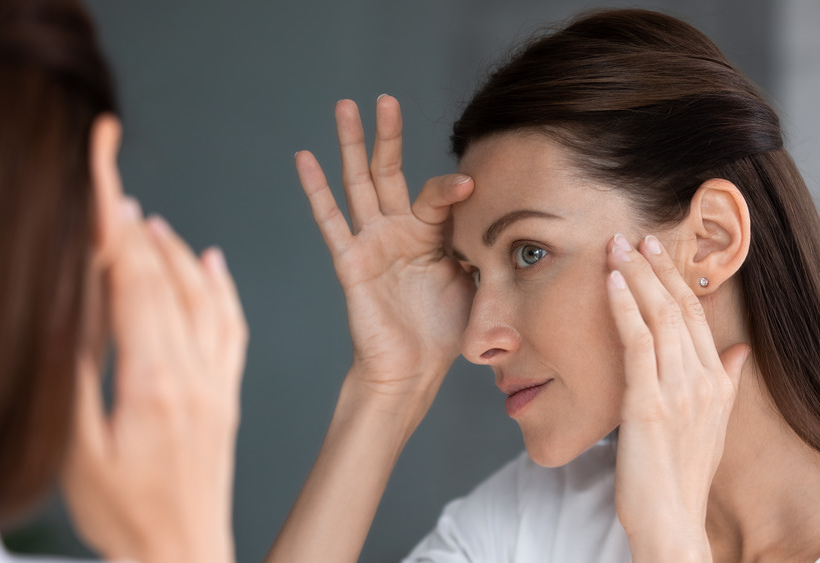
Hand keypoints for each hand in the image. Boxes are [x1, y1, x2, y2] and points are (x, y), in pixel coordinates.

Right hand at [62, 199, 247, 562]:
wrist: (183, 552)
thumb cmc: (125, 515)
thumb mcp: (79, 453)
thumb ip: (77, 380)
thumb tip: (72, 315)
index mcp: (152, 383)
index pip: (133, 286)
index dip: (116, 231)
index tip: (103, 188)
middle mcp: (193, 374)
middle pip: (167, 283)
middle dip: (137, 230)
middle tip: (116, 189)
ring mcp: (216, 382)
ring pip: (204, 298)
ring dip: (177, 253)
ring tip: (151, 221)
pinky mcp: (227, 394)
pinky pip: (232, 328)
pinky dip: (223, 289)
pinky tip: (213, 264)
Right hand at [296, 95, 473, 410]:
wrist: (414, 370)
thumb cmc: (445, 331)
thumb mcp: (477, 282)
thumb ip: (484, 249)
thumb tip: (514, 227)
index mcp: (431, 234)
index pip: (437, 195)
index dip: (452, 188)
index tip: (471, 187)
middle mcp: (399, 230)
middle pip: (390, 171)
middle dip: (387, 135)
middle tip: (384, 99)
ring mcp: (372, 242)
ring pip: (359, 183)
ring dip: (351, 145)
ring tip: (344, 106)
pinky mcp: (351, 261)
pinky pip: (331, 221)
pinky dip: (316, 190)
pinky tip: (305, 157)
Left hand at [605, 234, 749, 560]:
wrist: (672, 521)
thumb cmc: (683, 475)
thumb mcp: (714, 425)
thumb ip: (728, 382)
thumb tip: (740, 349)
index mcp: (717, 382)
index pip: (696, 315)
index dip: (675, 278)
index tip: (657, 251)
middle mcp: (702, 380)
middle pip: (678, 307)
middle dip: (654, 267)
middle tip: (634, 235)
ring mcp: (677, 390)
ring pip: (658, 316)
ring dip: (635, 276)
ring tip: (617, 246)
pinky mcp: (648, 403)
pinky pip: (636, 343)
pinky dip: (624, 307)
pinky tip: (611, 282)